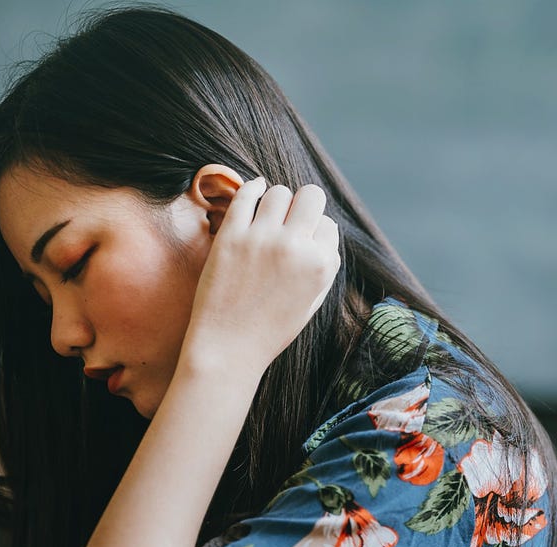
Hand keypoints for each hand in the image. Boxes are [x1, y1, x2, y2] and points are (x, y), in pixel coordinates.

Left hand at [180, 178, 340, 380]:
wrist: (228, 348)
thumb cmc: (271, 329)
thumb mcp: (312, 300)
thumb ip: (324, 264)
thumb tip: (325, 224)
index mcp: (320, 266)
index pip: (328, 225)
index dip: (317, 231)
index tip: (303, 242)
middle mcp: (295, 248)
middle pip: (311, 196)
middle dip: (305, 203)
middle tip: (292, 218)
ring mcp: (261, 240)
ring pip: (279, 192)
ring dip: (277, 200)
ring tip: (269, 216)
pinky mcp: (231, 237)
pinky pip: (246, 194)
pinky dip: (253, 188)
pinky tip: (254, 191)